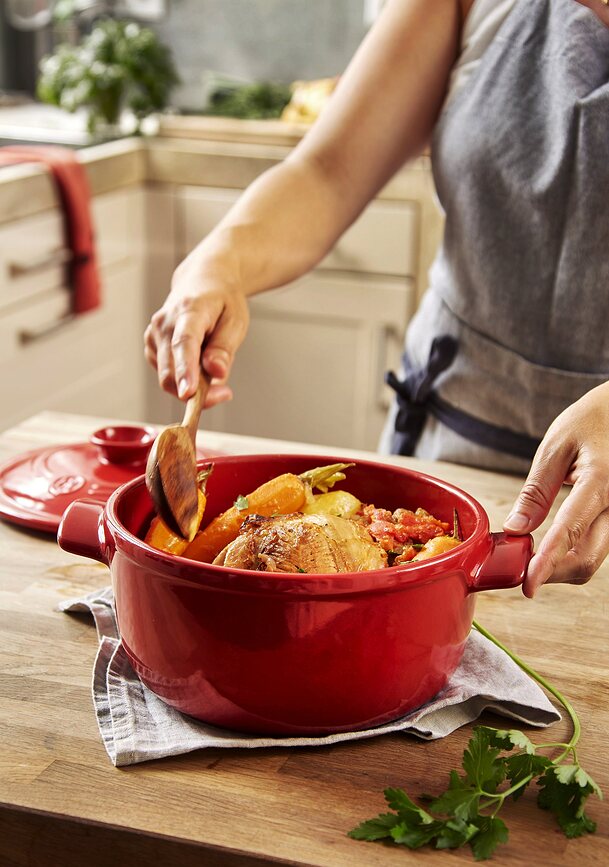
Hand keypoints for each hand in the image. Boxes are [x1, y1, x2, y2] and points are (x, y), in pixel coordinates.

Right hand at [144, 250, 249, 405]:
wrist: (203, 281)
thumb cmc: (222, 301)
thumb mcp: (236, 321)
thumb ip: (224, 348)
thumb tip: (216, 373)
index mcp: (189, 311)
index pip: (184, 343)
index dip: (186, 371)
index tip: (189, 393)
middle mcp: (164, 323)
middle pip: (170, 370)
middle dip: (196, 392)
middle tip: (224, 392)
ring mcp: (154, 335)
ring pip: (167, 377)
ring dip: (191, 386)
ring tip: (214, 370)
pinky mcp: (151, 346)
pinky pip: (166, 374)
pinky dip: (183, 379)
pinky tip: (199, 365)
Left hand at [503, 382, 608, 596]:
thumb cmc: (593, 419)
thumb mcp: (556, 446)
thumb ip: (536, 491)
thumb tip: (516, 528)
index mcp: (601, 481)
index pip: (570, 532)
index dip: (546, 564)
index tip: (528, 585)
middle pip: (588, 558)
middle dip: (552, 573)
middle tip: (520, 571)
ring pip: (596, 556)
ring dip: (563, 565)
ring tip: (533, 555)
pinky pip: (601, 544)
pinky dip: (576, 552)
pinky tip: (555, 545)